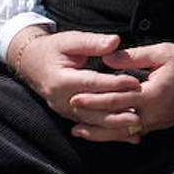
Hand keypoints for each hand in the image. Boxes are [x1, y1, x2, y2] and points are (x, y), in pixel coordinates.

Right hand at [9, 27, 141, 125]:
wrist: (31, 63)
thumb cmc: (54, 49)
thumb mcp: (71, 40)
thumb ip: (93, 42)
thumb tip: (115, 42)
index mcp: (61, 80)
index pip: (92, 84)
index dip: (115, 84)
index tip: (136, 82)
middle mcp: (61, 100)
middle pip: (93, 108)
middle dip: (118, 109)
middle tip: (141, 109)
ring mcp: (64, 111)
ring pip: (92, 121)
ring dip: (115, 125)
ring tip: (137, 125)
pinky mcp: (70, 115)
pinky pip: (90, 125)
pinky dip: (108, 130)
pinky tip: (127, 134)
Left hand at [69, 42, 173, 143]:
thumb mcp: (162, 52)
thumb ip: (132, 58)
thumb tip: (106, 59)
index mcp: (153, 94)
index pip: (116, 100)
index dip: (93, 100)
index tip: (74, 98)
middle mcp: (155, 113)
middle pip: (116, 122)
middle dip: (92, 119)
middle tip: (71, 116)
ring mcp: (160, 122)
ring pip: (124, 132)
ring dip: (102, 133)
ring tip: (80, 131)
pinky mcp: (163, 124)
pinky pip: (136, 131)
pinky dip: (119, 132)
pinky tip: (106, 131)